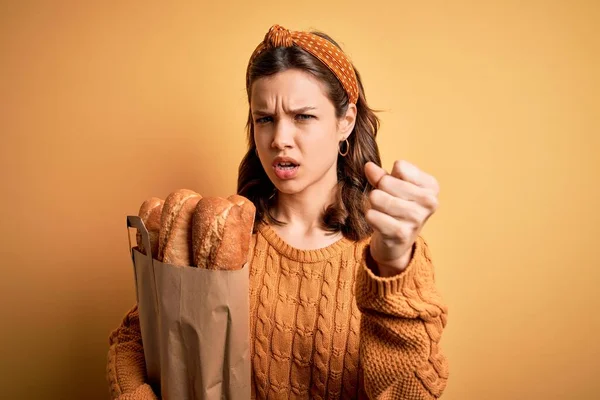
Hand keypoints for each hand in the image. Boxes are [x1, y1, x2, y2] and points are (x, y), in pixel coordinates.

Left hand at [364, 160, 439, 276]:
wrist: (398, 242)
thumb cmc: (397, 207)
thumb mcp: (393, 187)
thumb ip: (381, 175)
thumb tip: (368, 166)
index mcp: (431, 186)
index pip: (400, 167)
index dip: (390, 176)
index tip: (395, 188)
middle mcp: (429, 201)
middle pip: (386, 182)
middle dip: (379, 190)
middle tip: (386, 201)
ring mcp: (416, 218)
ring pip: (377, 198)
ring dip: (373, 204)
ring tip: (382, 211)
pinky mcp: (401, 234)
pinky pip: (372, 215)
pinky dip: (370, 217)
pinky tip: (379, 222)